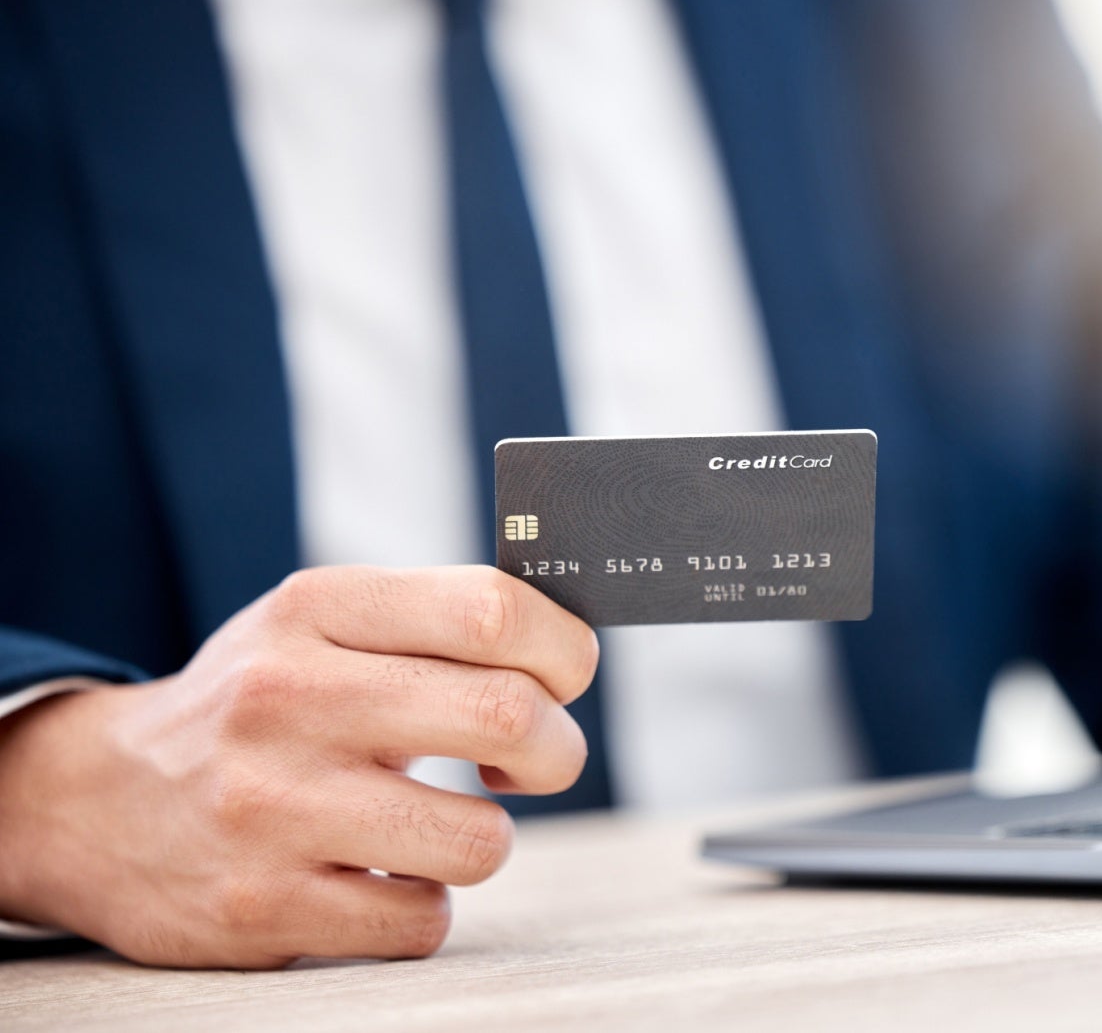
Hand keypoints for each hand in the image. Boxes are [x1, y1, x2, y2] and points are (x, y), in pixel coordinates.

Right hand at [0, 565, 596, 967]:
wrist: (100, 801)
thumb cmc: (259, 705)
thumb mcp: (322, 625)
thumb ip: (438, 621)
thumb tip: (574, 652)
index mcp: (317, 608)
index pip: (494, 608)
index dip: (565, 652)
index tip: (560, 681)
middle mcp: (290, 698)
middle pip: (509, 716)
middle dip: (557, 751)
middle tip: (534, 762)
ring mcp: (273, 808)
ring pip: (479, 841)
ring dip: (485, 840)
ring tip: (437, 826)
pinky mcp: (263, 906)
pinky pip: (421, 920)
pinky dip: (424, 903)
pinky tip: (377, 874)